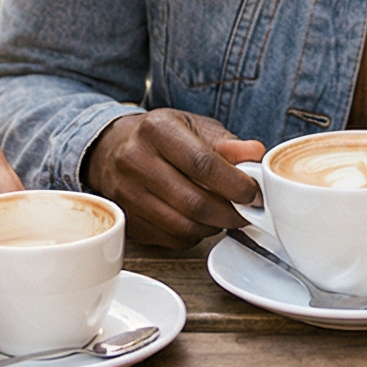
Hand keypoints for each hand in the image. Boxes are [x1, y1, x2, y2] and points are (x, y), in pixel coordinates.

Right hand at [83, 109, 263, 248]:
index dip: (235, 184)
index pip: (202, 164)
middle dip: (230, 213)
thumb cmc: (160, 136)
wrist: (110, 147)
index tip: (254, 193)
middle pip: (194, 202)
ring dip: (214, 227)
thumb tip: (256, 155)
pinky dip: (194, 235)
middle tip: (247, 211)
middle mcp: (135, 161)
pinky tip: (200, 221)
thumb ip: (227, 143)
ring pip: (184, 227)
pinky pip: (171, 239)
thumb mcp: (193, 127)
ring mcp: (126, 194)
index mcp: (157, 130)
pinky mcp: (126, 219)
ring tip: (224, 214)